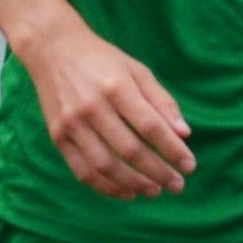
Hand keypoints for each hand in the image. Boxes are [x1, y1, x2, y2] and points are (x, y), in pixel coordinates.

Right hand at [28, 20, 193, 198]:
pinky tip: (127, 192)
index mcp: (116, 87)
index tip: (189, 165)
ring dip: (134, 184)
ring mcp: (72, 124)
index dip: (172, 149)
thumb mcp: (137, 71)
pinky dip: (107, 187)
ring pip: (106, 166)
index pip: (150, 127)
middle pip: (130, 150)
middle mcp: (92, 107)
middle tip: (178, 185)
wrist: (53, 50)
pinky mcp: (58, 136)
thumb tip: (184, 134)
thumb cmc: (103, 61)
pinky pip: (83, 171)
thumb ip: (161, 101)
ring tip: (154, 191)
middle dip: (158, 172)